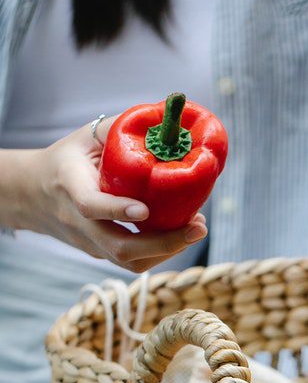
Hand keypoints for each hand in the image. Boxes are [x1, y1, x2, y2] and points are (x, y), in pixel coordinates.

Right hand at [5, 118, 206, 271]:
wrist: (32, 194)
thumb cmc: (67, 159)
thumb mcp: (86, 137)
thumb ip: (118, 130)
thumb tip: (163, 120)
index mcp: (69, 186)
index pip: (90, 206)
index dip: (117, 210)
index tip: (145, 210)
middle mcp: (78, 223)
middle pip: (119, 248)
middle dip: (163, 243)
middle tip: (198, 228)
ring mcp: (90, 244)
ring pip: (130, 261)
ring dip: (168, 250)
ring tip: (196, 229)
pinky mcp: (101, 254)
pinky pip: (133, 262)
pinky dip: (161, 252)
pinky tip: (181, 233)